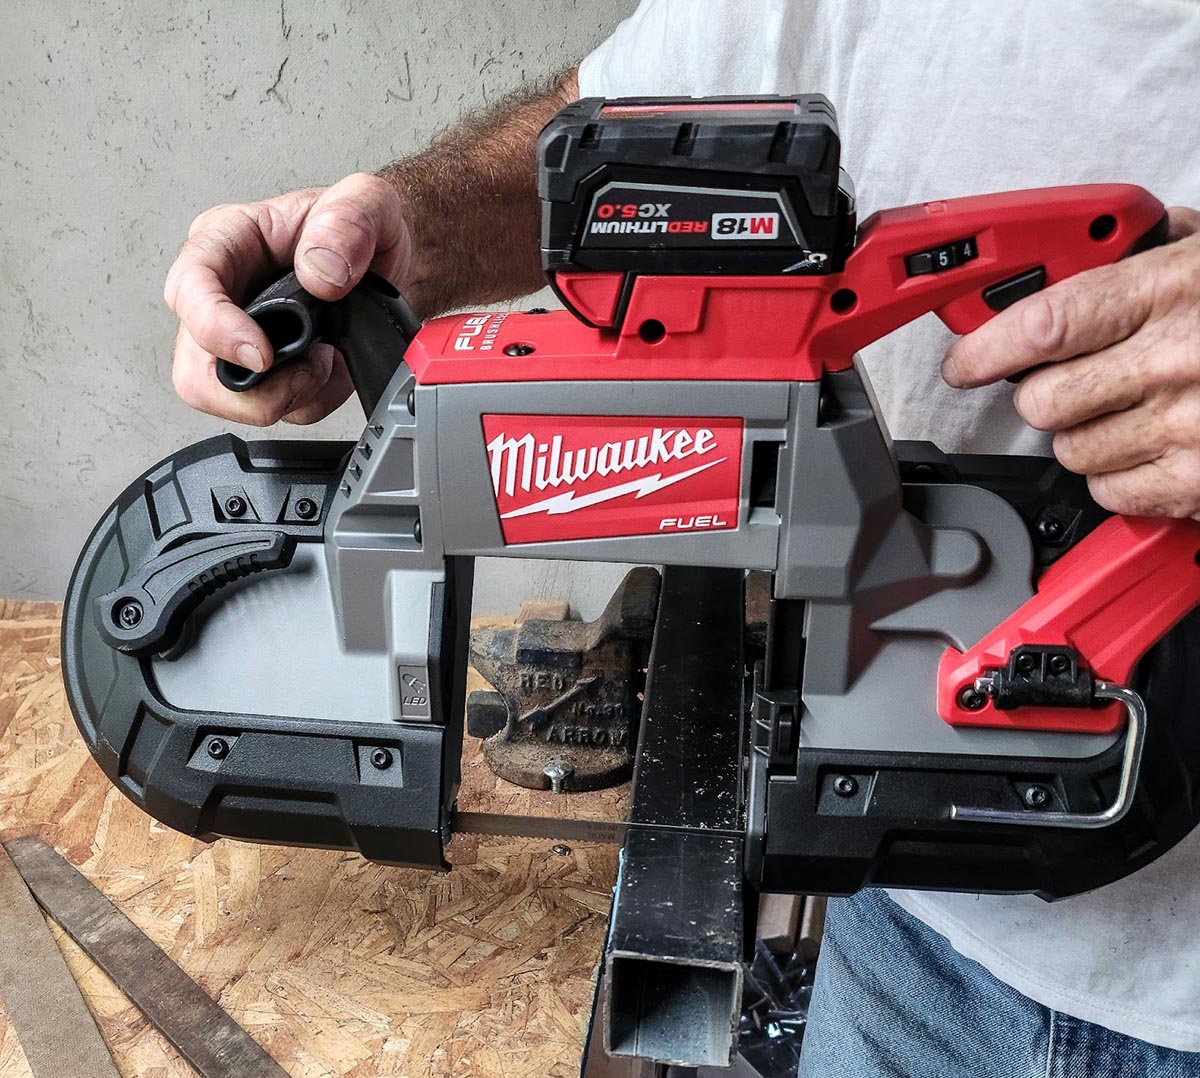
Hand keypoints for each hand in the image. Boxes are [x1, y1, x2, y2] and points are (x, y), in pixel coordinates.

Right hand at [165, 173, 410, 424]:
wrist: (393, 262)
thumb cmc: (363, 227)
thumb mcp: (365, 201)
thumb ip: (346, 223)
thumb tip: (320, 272)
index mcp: (228, 242)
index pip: (189, 289)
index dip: (214, 327)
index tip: (259, 352)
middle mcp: (225, 295)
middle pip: (193, 368)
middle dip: (247, 389)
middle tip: (304, 369)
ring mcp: (243, 340)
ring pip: (229, 399)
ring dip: (283, 395)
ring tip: (322, 361)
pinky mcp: (272, 374)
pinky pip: (279, 409)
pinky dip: (308, 399)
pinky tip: (329, 367)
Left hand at [942, 207, 1199, 517]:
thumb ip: (1150, 254)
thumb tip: (1076, 258)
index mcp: (1172, 291)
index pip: (1045, 323)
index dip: (986, 346)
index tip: (964, 361)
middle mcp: (1176, 360)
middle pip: (1041, 401)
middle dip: (1043, 394)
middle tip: (1073, 381)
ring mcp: (1190, 426)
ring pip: (1069, 450)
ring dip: (1083, 433)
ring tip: (1132, 408)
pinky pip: (1110, 491)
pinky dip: (1117, 475)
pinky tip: (1151, 445)